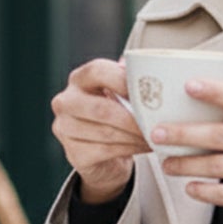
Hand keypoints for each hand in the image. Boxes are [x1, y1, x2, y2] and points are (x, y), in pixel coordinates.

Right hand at [50, 58, 151, 202]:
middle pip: (102, 109)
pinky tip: (144, 147)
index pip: (97, 71)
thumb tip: (148, 69)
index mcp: (79, 79)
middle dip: (134, 119)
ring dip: (135, 136)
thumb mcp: (120, 94)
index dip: (123, 80)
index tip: (147, 92)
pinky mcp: (74, 153)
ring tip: (155, 136)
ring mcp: (65, 128)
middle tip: (157, 124)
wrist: (102, 155)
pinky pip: (106, 151)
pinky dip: (130, 149)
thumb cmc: (114, 116)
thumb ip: (130, 80)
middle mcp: (65, 101)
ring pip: (106, 132)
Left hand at [154, 78, 222, 223]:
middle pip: (222, 134)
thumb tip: (220, 110)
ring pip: (220, 167)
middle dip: (184, 133)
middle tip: (158, 132)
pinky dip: (206, 192)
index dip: (215, 90)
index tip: (188, 85)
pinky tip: (192, 188)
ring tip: (168, 162)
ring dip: (188, 164)